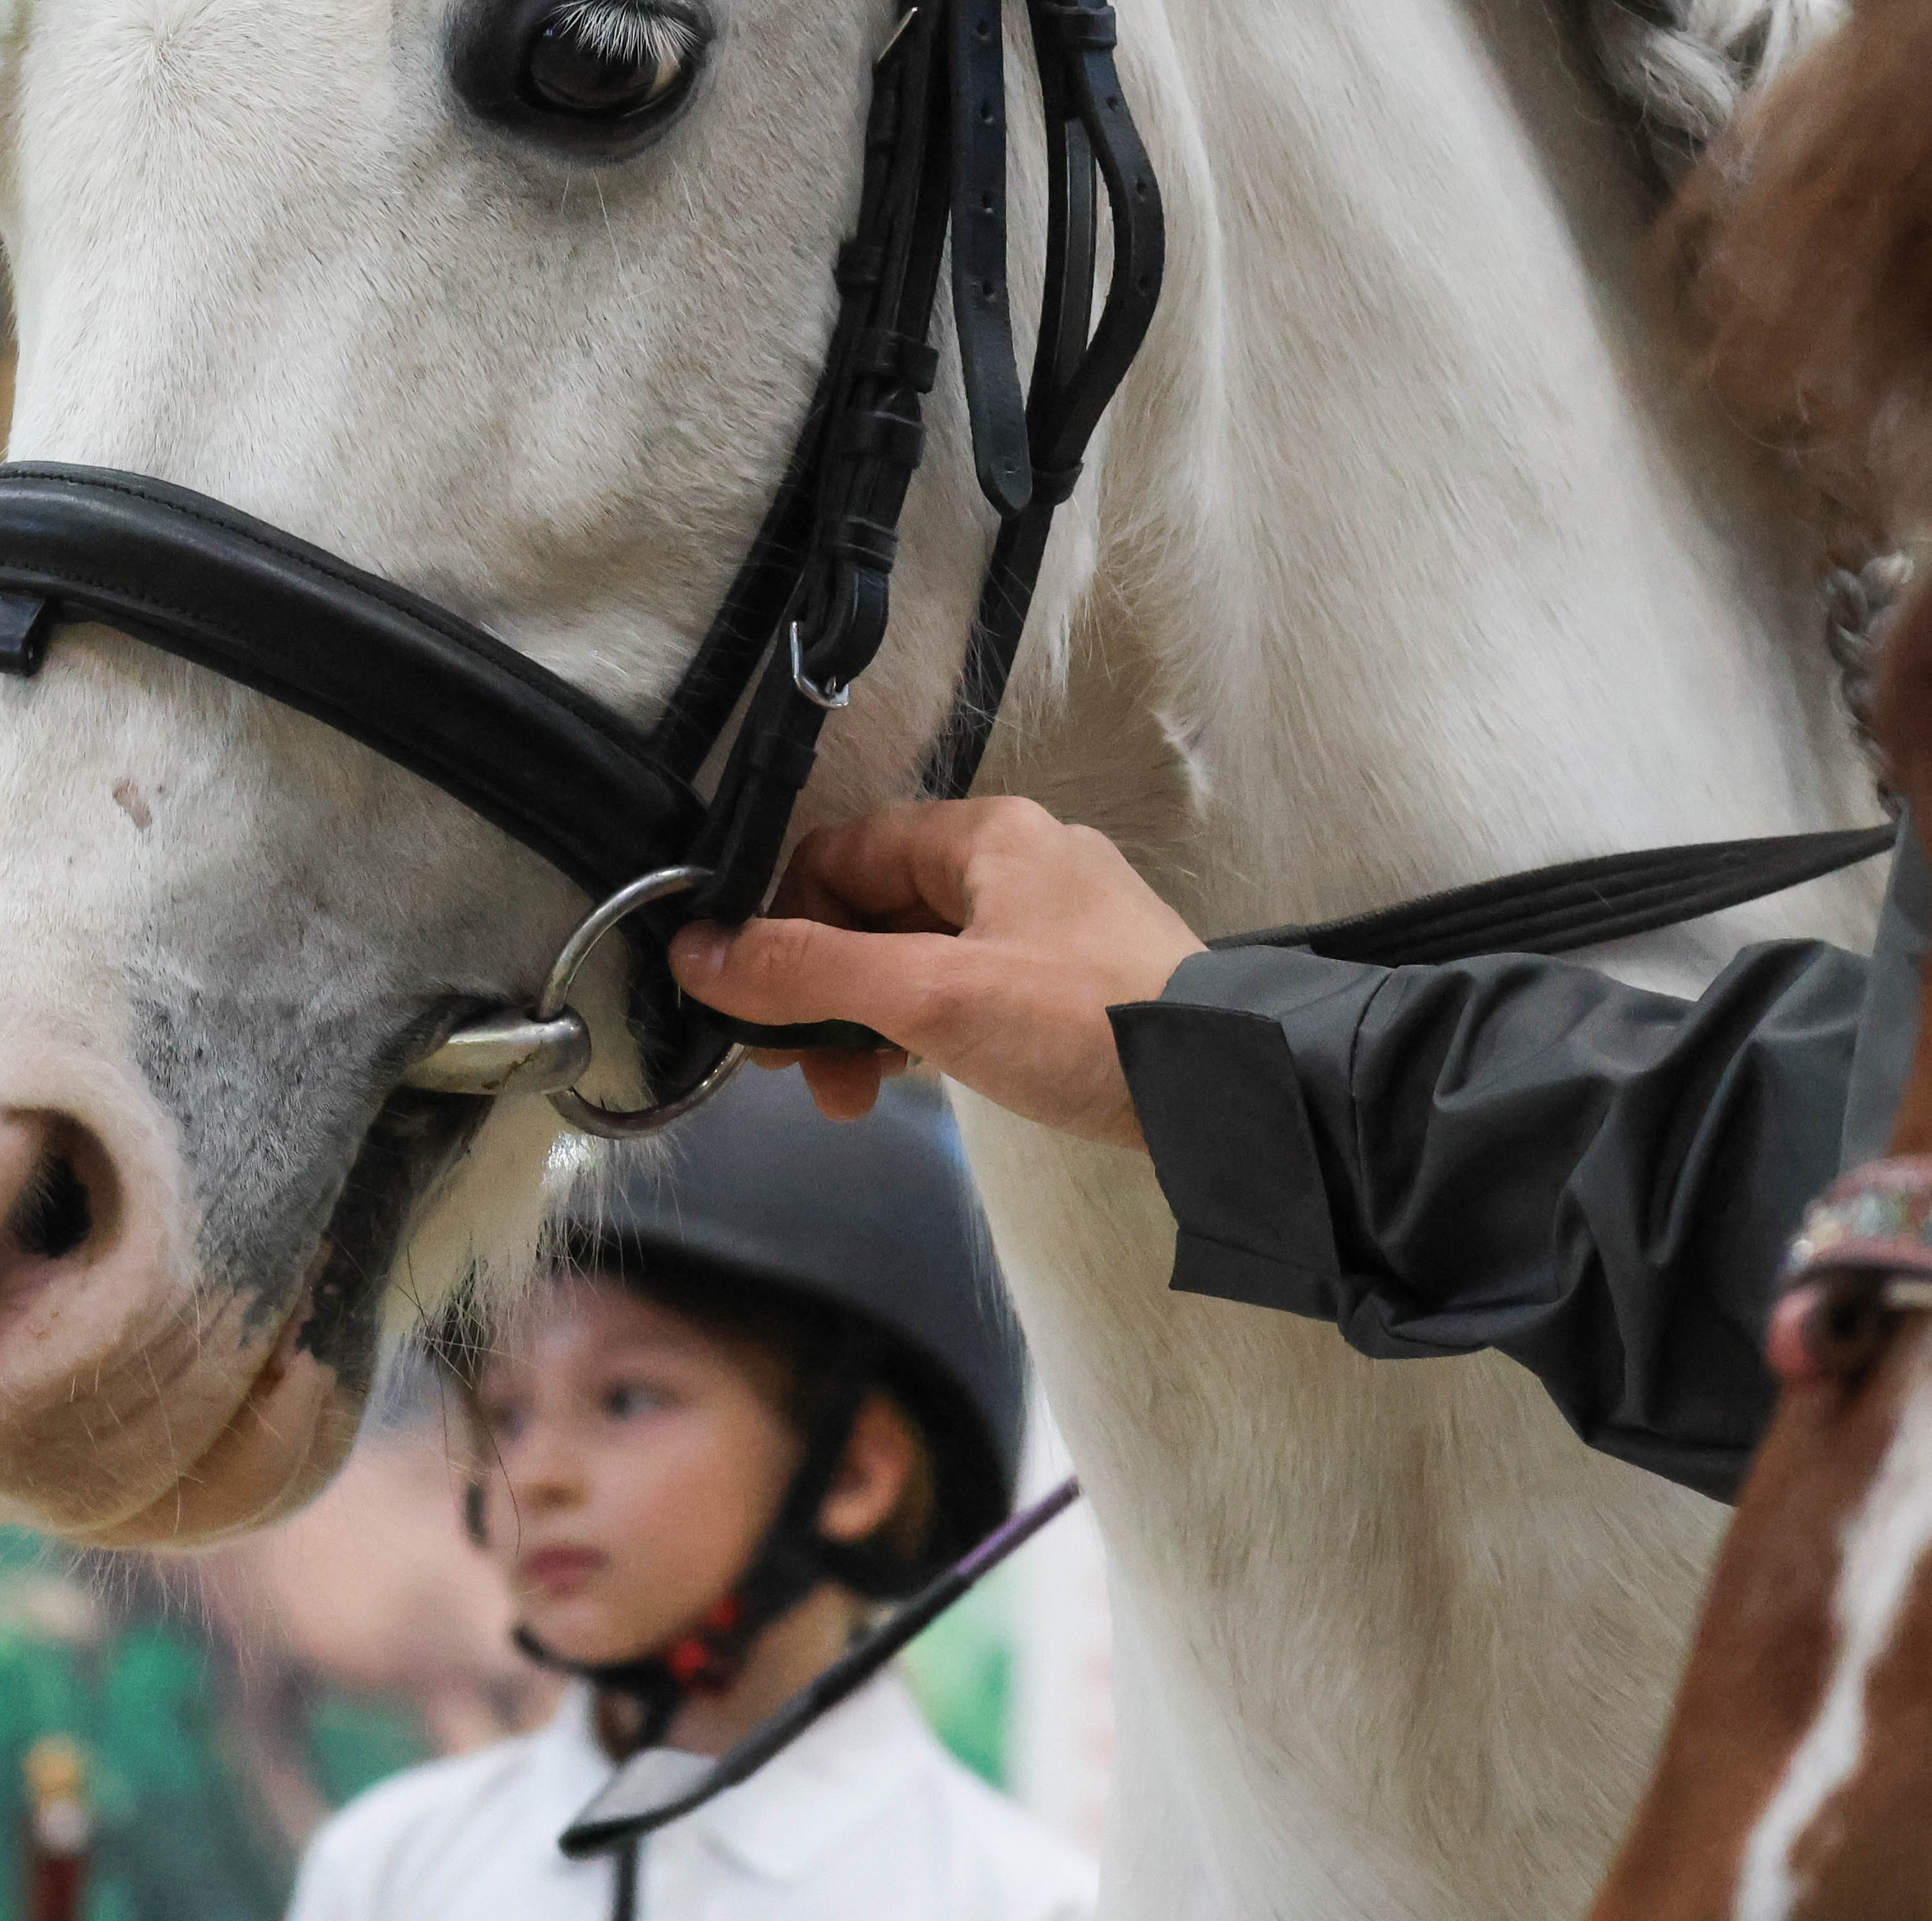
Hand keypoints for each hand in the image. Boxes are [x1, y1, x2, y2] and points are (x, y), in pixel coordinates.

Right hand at [672, 798, 1200, 1150]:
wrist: (1236, 1088)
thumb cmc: (1082, 1021)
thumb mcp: (929, 997)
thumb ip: (807, 973)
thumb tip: (695, 955)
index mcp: (983, 834)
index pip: (839, 855)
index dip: (783, 927)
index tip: (760, 1010)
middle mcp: (1019, 858)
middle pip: (878, 908)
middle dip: (825, 992)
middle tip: (801, 1074)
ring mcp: (1057, 918)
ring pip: (924, 954)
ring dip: (873, 1021)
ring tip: (857, 1097)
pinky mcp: (1084, 976)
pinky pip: (974, 985)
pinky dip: (931, 1028)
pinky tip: (922, 1079)